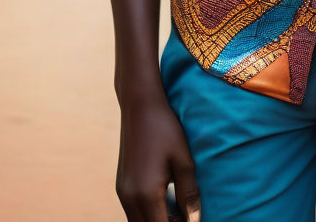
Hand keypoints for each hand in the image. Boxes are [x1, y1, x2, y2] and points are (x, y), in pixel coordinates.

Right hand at [116, 94, 199, 221]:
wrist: (140, 105)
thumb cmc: (165, 129)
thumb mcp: (183, 160)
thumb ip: (188, 194)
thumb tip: (194, 220)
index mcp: (145, 194)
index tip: (191, 219)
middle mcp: (129, 198)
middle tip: (185, 215)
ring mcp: (122, 192)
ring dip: (156, 220)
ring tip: (177, 210)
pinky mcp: (121, 185)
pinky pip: (133, 211)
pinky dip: (148, 213)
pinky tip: (165, 200)